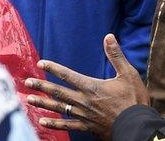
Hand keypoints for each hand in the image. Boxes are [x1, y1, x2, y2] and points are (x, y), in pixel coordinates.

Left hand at [25, 34, 149, 138]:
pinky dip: (54, 123)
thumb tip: (108, 37)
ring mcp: (83, 115)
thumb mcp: (128, 74)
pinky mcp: (87, 127)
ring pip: (58, 108)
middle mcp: (84, 101)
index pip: (68, 75)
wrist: (136, 126)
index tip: (40, 63)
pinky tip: (42, 121)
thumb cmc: (134, 99)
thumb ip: (116, 56)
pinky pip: (66, 125)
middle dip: (41, 86)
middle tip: (27, 82)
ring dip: (43, 103)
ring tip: (29, 99)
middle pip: (58, 92)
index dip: (53, 69)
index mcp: (92, 87)